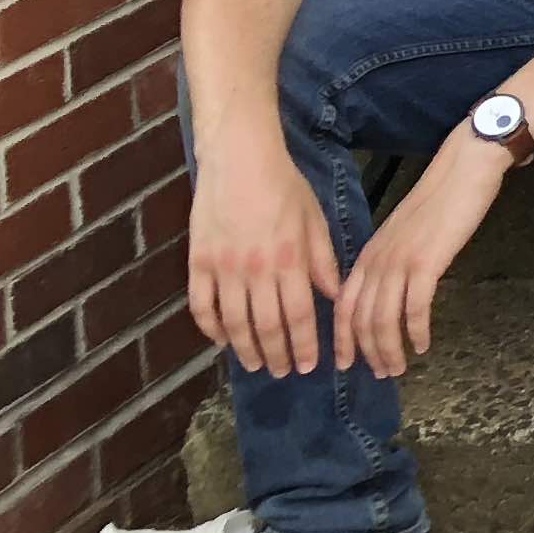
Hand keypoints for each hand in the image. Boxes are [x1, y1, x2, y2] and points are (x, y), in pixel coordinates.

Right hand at [188, 135, 339, 375]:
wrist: (239, 159)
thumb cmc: (284, 187)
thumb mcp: (314, 220)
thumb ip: (323, 260)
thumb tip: (335, 295)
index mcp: (290, 260)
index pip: (300, 315)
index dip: (304, 345)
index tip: (308, 366)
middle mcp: (257, 271)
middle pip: (266, 326)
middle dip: (277, 354)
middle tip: (282, 372)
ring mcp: (223, 269)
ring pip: (233, 323)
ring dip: (245, 348)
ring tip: (255, 364)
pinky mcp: (198, 263)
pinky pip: (201, 305)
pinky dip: (210, 328)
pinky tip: (221, 340)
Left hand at [331, 127, 506, 377]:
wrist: (463, 171)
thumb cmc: (440, 199)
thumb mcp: (404, 232)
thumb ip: (391, 259)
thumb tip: (388, 289)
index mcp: (369, 254)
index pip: (344, 306)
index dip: (342, 338)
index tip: (345, 363)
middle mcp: (377, 261)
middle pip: (360, 318)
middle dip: (367, 351)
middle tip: (380, 373)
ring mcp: (400, 262)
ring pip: (383, 319)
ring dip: (389, 349)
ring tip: (398, 367)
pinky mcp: (427, 263)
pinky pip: (415, 308)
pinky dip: (416, 331)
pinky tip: (423, 345)